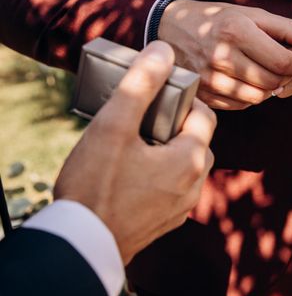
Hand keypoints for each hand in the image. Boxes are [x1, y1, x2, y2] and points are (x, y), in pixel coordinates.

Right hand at [54, 42, 216, 264]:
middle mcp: (195, 185)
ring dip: (169, 151)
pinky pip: (174, 189)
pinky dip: (161, 175)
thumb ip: (140, 86)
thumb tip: (163, 51)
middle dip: (177, 125)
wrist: (81, 245)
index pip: (205, 116)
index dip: (186, 100)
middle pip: (198, 141)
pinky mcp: (166, 223)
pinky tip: (132, 174)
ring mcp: (182, 208)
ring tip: (135, 144)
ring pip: (186, 166)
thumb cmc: (95, 185)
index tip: (160, 96)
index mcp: (190, 159)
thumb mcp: (114, 126)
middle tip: (145, 118)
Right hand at [159, 0, 291, 109]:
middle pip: (272, 82)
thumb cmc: (216, 19)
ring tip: (267, 73)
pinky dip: (250, 96)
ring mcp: (210, 79)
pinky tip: (247, 80)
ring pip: (258, 97)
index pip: (283, 61)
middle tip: (287, 68)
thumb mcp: (250, 13)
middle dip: (286, 77)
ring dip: (269, 88)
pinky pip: (240, 105)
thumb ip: (284, 27)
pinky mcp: (204, 94)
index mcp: (236, 32)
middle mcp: (222, 57)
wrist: (170, 28)